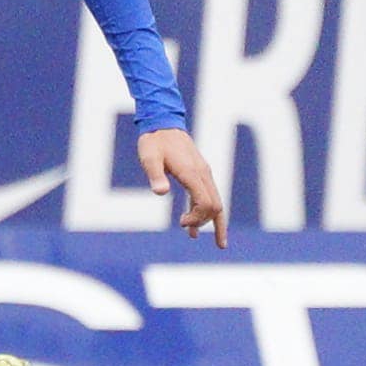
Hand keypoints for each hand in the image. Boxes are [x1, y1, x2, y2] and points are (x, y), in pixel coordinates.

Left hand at [137, 127, 226, 246]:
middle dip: (204, 221)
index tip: (182, 223)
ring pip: (217, 202)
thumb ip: (155, 174)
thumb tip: (160, 192)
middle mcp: (203, 174)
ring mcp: (203, 174)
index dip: (198, 218)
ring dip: (213, 222)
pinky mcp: (199, 174)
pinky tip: (193, 227)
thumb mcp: (149, 157)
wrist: (162, 123)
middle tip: (186, 230)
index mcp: (193, 173)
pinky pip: (207, 196)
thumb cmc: (154, 141)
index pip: (207, 203)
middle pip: (216, 205)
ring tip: (215, 242)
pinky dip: (205, 213)